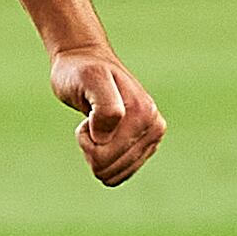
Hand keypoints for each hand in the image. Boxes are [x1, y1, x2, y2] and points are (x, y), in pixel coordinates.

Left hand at [50, 45, 163, 186]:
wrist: (85, 61)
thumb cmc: (81, 71)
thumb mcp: (90, 79)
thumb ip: (105, 108)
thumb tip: (107, 139)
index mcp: (144, 114)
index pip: (105, 156)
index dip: (86, 139)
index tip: (89, 113)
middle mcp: (154, 127)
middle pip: (109, 169)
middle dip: (92, 148)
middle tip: (90, 120)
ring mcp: (151, 138)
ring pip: (114, 174)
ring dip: (97, 153)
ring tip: (97, 125)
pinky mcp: (144, 146)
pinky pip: (120, 174)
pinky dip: (104, 159)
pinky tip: (104, 135)